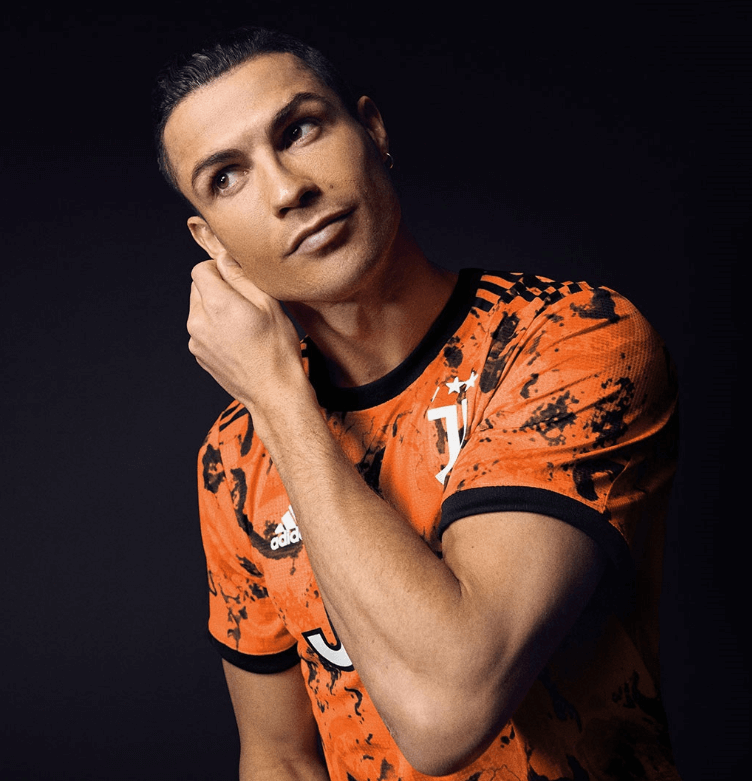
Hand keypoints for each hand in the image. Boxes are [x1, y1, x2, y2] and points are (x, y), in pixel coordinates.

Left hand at [188, 251, 305, 407]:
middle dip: (216, 287)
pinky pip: (202, 331)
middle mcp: (198, 321)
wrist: (273, 392)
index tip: (235, 275)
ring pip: (199, 310)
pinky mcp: (199, 355)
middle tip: (245, 301)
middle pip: (197, 289)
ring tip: (244, 323)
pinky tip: (238, 339)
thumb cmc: (277, 350)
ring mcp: (196, 341)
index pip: (199, 269)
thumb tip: (224, 258)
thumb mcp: (268, 304)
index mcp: (216, 304)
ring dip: (216, 309)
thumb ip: (241, 277)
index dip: (217, 267)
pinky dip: (215, 328)